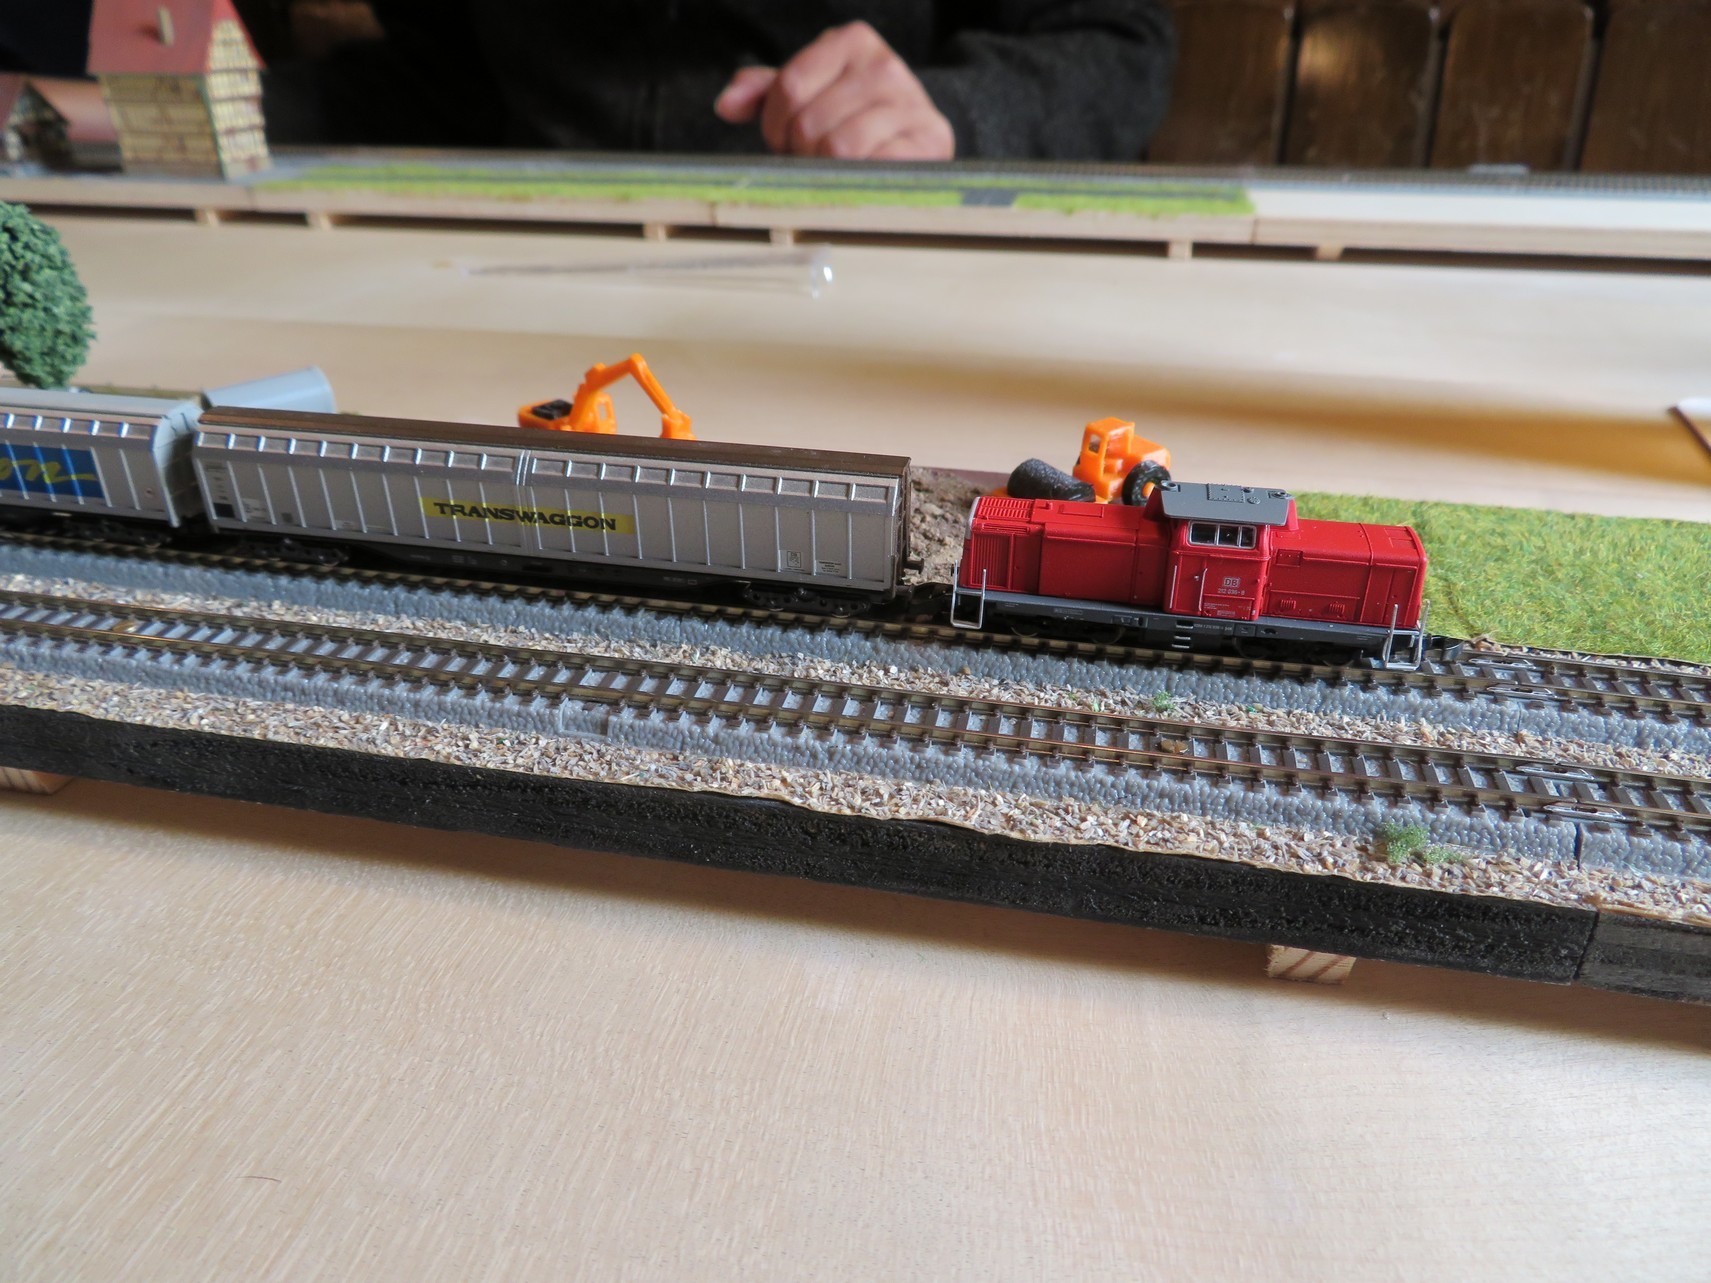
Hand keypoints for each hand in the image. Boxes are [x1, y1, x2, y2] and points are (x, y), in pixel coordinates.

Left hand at [714, 22, 954, 160]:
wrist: (920, 138)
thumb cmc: (854, 115)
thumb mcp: (810, 93)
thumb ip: (767, 92)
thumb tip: (726, 105)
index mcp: (852, 41)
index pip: (789, 88)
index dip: (774, 125)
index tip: (783, 141)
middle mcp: (884, 66)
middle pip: (810, 122)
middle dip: (800, 152)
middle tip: (810, 160)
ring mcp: (911, 103)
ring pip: (839, 147)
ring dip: (826, 170)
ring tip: (833, 170)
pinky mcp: (929, 142)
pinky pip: (873, 167)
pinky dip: (857, 181)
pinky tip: (860, 180)